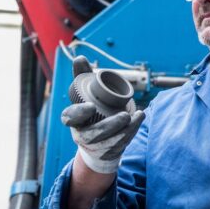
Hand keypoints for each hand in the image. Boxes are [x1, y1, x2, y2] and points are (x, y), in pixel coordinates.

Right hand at [61, 57, 144, 173]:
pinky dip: (132, 131)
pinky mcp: (109, 151)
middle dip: (108, 126)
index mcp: (74, 119)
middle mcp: (82, 134)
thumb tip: (79, 57)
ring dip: (124, 130)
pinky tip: (139, 118)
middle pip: (91, 134)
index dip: (79, 113)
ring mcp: (95, 146)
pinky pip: (120, 144)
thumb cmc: (92, 109)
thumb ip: (83, 75)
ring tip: (136, 116)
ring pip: (108, 142)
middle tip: (124, 115)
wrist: (98, 138)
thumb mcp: (87, 92)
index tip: (91, 106)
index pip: (70, 117)